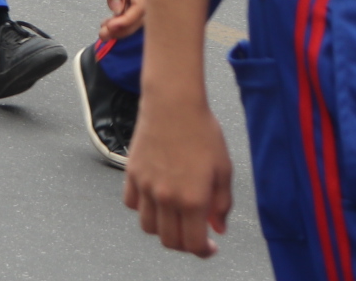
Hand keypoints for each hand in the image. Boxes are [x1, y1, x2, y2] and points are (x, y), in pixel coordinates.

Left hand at [75, 0, 144, 40]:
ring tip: (103, 34)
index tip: (111, 29)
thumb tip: (117, 10)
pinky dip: (116, 15)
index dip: (127, 21)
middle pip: (139, 13)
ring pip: (131, 10)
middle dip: (124, 27)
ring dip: (119, 24)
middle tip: (104, 37)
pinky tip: (107, 22)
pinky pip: (124, 3)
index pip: (140, 7)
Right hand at [123, 90, 231, 257]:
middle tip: (194, 233)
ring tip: (175, 217)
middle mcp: (166, 197)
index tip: (210, 247)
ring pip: (148, 226)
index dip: (204, 252)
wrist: (173, 104)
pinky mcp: (131, 173)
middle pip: (169, 241)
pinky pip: (132, 204)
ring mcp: (145, 186)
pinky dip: (143, 207)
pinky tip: (156, 197)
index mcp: (193, 199)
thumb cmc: (202, 132)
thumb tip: (218, 228)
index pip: (193, 244)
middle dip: (184, 244)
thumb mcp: (224, 170)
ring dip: (163, 228)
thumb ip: (223, 204)